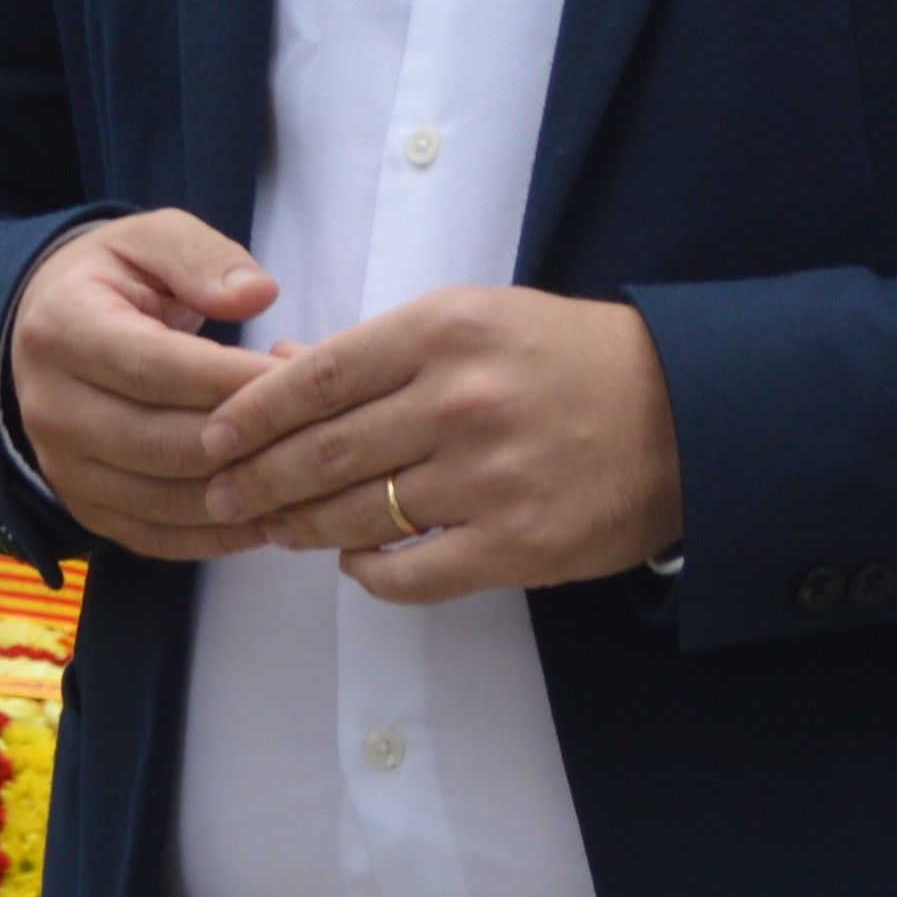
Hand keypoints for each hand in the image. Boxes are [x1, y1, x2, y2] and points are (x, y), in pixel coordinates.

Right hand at [5, 211, 288, 561]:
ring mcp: (62, 467)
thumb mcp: (151, 240)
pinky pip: (157, 538)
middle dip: (252, 439)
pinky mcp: (82, 508)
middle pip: (166, 443)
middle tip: (320, 426)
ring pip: (167, 499)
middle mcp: (51, 408)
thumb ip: (203, 259)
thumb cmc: (114, 281)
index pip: (157, 367)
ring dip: (246, 492)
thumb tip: (257, 294)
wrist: (47, 331)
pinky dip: (219, 535)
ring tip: (307, 468)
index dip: (235, 380)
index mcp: (62, 330)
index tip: (304, 376)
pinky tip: (273, 515)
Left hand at [193, 283, 684, 602]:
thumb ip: (380, 350)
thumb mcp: (475, 322)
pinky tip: (352, 564)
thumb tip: (280, 367)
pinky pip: (408, 574)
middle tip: (220, 496)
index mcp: (443, 333)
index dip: (250, 414)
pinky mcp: (515, 545)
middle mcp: (459, 402)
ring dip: (299, 528)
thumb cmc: (567, 359)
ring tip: (274, 530)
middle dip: (256, 480)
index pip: (315, 378)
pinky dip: (366, 574)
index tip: (210, 437)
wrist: (686, 414)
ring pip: (354, 515)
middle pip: (321, 452)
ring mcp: (487, 478)